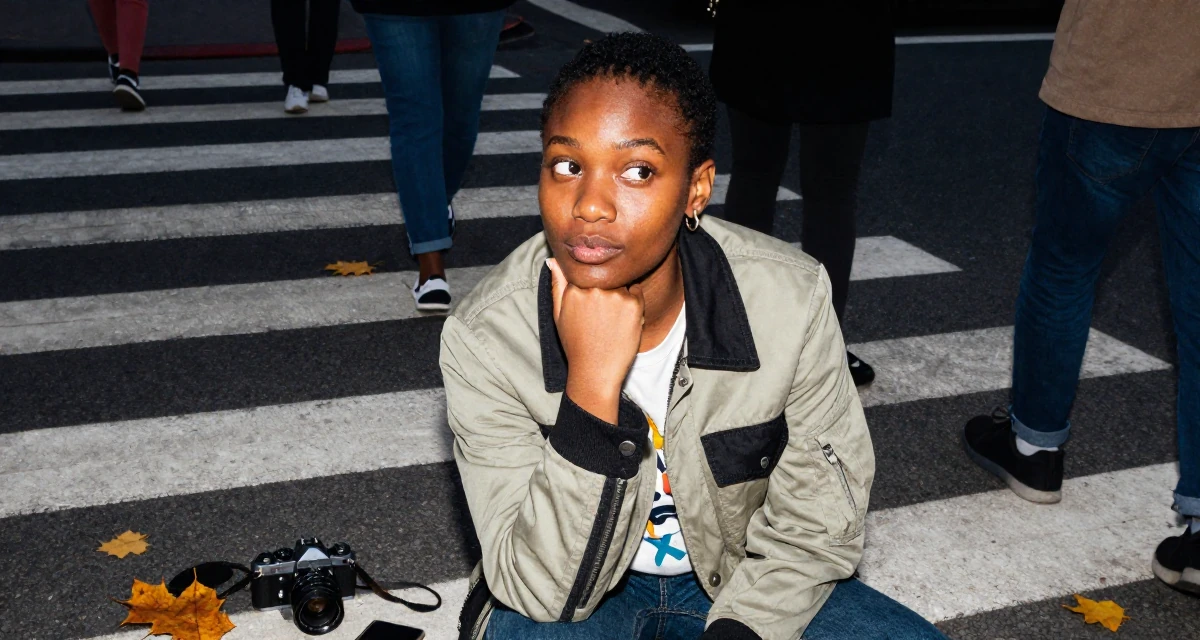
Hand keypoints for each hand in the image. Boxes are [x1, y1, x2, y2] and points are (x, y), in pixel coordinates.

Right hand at [547, 258, 643, 422]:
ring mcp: (616, 295)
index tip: (592, 297)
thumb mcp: (558, 314)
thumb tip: (554, 259)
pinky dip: (634, 302)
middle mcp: (595, 287)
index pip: (588, 269)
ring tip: (611, 319)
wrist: (595, 371)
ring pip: (623, 282)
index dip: (592, 279)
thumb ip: (557, 284)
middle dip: (607, 285)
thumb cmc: (575, 344)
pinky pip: (637, 292)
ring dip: (621, 293)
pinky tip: (623, 321)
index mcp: (574, 287)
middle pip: (606, 273)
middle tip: (602, 313)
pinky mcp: (634, 304)